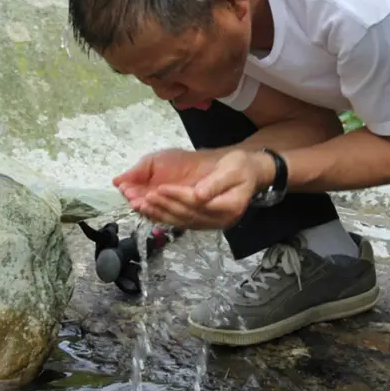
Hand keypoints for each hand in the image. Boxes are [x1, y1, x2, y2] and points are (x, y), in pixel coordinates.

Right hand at [113, 148, 216, 208]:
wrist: (205, 164)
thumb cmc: (179, 162)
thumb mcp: (153, 162)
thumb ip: (136, 172)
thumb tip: (115, 181)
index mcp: (146, 191)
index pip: (133, 196)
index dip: (129, 193)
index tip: (125, 188)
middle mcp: (155, 203)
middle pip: (143, 207)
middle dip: (137, 202)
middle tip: (133, 198)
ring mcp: (168, 210)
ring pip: (155, 213)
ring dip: (148, 208)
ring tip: (142, 202)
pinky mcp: (182, 217)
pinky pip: (170, 218)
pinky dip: (164, 212)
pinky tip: (159, 204)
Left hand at [135, 150, 274, 229]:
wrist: (250, 173)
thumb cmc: (242, 167)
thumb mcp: (233, 168)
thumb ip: (215, 183)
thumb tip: (198, 195)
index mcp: (229, 206)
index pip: (198, 203)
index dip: (178, 196)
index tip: (160, 188)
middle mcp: (219, 220)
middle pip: (187, 215)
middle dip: (163, 206)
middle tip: (142, 199)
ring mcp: (211, 223)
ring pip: (181, 221)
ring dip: (159, 214)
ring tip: (140, 206)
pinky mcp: (202, 222)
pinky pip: (181, 221)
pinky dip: (163, 217)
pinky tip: (149, 212)